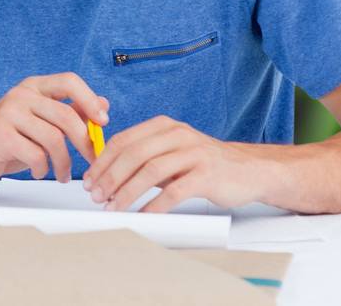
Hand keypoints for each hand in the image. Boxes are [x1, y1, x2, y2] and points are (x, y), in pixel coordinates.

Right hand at [0, 73, 107, 185]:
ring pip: (54, 138)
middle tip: (91, 160)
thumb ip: (69, 113)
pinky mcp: (1, 135)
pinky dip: (44, 169)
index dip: (90, 100)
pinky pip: (37, 155)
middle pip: (67, 115)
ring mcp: (8, 113)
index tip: (103, 121)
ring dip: (64, 163)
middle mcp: (20, 95)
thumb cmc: (6, 141)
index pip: (69, 81)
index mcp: (32, 88)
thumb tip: (102, 104)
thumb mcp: (41, 125)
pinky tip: (39, 171)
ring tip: (62, 173)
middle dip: (85, 143)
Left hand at [84, 116, 267, 212]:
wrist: (250, 170)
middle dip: (109, 176)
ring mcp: (193, 153)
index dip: (102, 161)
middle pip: (132, 154)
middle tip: (96, 195)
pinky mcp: (207, 174)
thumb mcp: (171, 152)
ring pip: (150, 171)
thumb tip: (106, 176)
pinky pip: (175, 191)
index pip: (123, 140)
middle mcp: (177, 134)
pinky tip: (143, 215)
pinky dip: (155, 205)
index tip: (89, 179)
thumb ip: (144, 158)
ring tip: (113, 206)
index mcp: (163, 126)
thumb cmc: (204, 163)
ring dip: (127, 191)